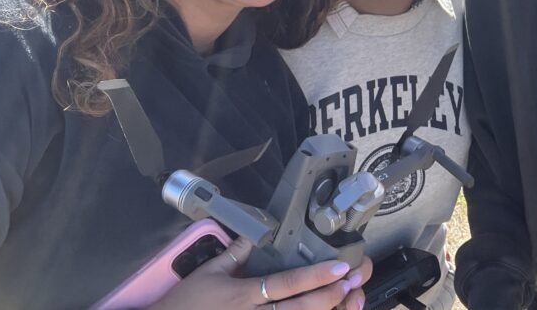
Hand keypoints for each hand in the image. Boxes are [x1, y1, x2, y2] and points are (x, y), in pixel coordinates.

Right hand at [149, 236, 372, 309]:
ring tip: (349, 301)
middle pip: (300, 309)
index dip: (316, 276)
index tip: (340, 267)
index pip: (286, 284)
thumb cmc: (183, 306)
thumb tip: (252, 234)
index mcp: (243, 296)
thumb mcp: (207, 274)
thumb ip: (233, 254)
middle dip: (331, 296)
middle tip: (354, 282)